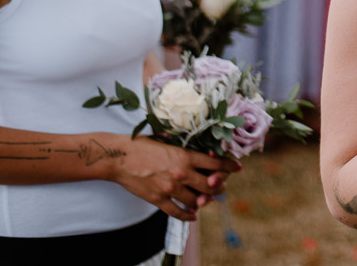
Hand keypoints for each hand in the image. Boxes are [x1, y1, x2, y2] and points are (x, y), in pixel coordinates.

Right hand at [107, 135, 237, 221]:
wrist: (119, 157)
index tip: (237, 167)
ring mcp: (170, 188)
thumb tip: (202, 150)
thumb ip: (185, 148)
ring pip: (197, 200)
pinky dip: (188, 215)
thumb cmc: (143, 145)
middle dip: (220, 187)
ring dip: (204, 201)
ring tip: (206, 200)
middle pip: (211, 185)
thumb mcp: (169, 141)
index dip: (229, 165)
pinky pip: (178, 212)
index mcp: (185, 156)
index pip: (215, 162)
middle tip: (221, 187)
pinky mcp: (158, 199)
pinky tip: (192, 215)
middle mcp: (181, 173)